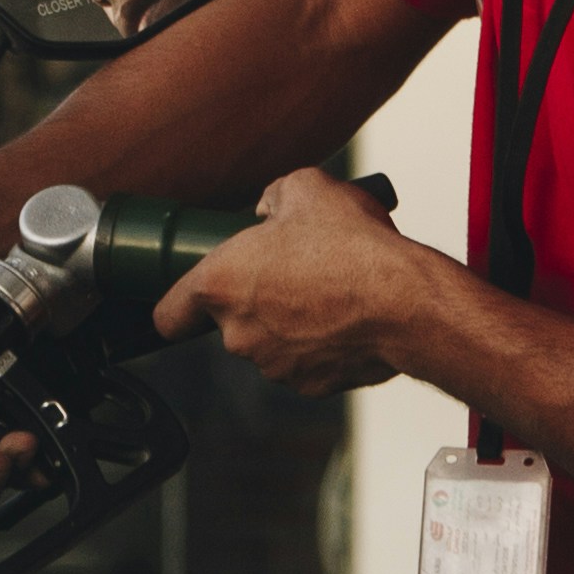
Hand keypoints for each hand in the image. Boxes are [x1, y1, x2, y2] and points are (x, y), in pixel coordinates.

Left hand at [152, 170, 444, 395]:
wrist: (405, 302)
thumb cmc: (352, 246)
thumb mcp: (306, 187)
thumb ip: (273, 196)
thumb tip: (269, 210)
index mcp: (220, 283)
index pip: (168, 314)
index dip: (178, 305)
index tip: (191, 300)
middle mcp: (238, 332)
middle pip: (230, 321)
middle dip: (256, 298)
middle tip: (293, 269)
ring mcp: (273, 365)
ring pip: (270, 342)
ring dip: (289, 322)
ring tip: (329, 289)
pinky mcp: (310, 385)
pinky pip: (306, 362)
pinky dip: (321, 345)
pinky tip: (347, 318)